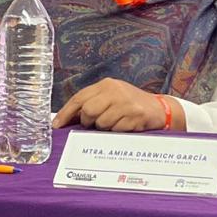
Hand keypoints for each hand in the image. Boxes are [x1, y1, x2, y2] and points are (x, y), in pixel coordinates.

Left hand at [52, 78, 179, 131]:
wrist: (159, 109)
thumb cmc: (130, 104)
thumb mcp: (111, 97)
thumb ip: (93, 103)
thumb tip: (68, 119)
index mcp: (106, 84)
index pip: (79, 97)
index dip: (66, 113)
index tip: (57, 125)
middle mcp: (115, 90)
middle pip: (88, 110)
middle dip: (88, 122)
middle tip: (94, 125)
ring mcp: (126, 102)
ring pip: (101, 122)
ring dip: (105, 128)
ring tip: (115, 123)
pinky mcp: (135, 115)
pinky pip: (116, 129)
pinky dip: (117, 131)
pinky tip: (125, 125)